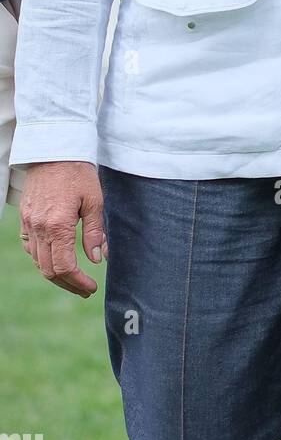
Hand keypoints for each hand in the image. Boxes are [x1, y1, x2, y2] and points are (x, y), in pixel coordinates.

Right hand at [18, 161, 107, 297]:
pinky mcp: (24, 218)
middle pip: (49, 270)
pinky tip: (55, 258)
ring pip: (37, 262)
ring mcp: (28, 224)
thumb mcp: (94, 200)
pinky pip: (29, 247)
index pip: (65, 266)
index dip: (78, 282)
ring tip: (73, 278)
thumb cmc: (78, 172)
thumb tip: (97, 258)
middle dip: (68, 284)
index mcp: (58, 225)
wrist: (53, 150)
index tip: (91, 288)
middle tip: (85, 289)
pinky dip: (41, 259)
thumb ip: (95, 231)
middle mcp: (39, 228)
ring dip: (54, 274)